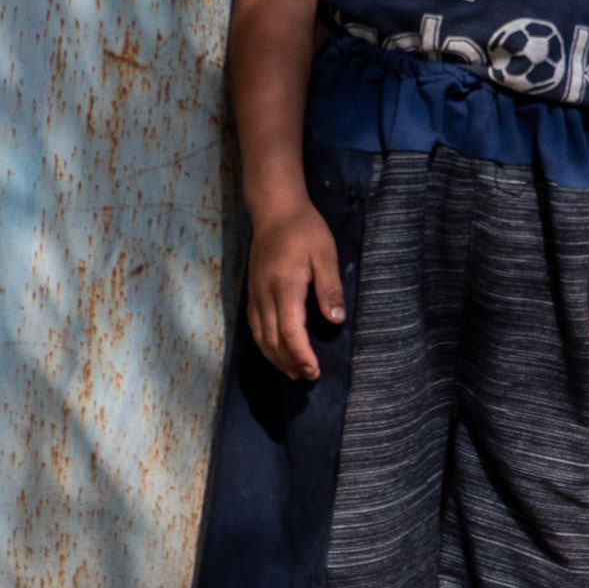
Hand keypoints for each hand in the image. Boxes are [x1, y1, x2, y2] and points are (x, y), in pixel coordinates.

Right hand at [247, 199, 344, 380]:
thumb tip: (336, 320)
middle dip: (289, 362)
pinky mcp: (252, 292)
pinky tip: (275, 351)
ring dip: (275, 358)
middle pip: (273, 340)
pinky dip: (264, 344)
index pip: (290, 331)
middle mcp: (264, 295)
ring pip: (260, 336)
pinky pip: (254, 326)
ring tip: (292, 372)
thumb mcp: (325, 254)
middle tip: (308, 378)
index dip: (301, 355)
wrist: (274, 209)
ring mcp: (255, 294)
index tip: (314, 371)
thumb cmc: (304, 229)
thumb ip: (329, 287)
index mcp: (285, 287)